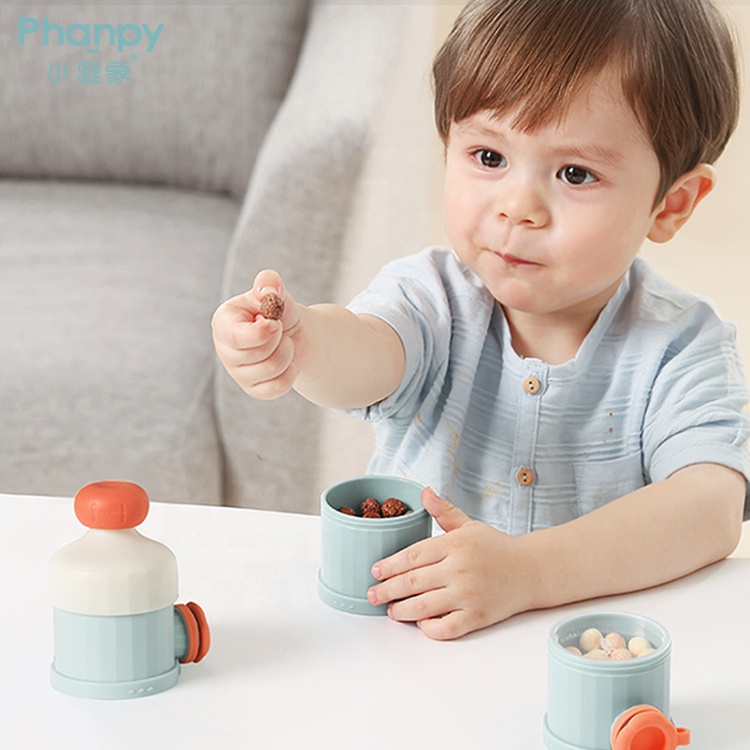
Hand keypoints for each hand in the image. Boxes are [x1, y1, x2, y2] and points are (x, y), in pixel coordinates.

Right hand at [211, 269, 302, 399]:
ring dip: (288, 351)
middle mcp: (225, 351)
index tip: (276, 323)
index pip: (236, 338)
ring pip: (273, 369)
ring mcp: (239, 374)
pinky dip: (292, 370)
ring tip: (283, 341)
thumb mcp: (275, 291)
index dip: (261, 333)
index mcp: (223, 324)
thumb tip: (267, 291)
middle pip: (260, 354)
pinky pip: (279, 386)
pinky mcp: (255, 390)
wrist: (294, 332)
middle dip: (279, 338)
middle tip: (278, 328)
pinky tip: (286, 359)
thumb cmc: (278, 310)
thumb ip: (269, 283)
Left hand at [367, 487, 535, 639]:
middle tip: (373, 594)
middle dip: (388, 590)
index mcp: (455, 544)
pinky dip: (429, 628)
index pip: (413, 555)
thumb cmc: (496, 547)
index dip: (390, 565)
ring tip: (391, 610)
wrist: (531, 570)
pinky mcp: (478, 617)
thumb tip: (424, 492)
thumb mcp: (469, 525)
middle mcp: (460, 569)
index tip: (376, 571)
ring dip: (402, 610)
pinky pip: (446, 628)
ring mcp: (469, 595)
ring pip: (424, 607)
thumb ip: (444, 511)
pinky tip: (421, 623)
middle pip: (413, 582)